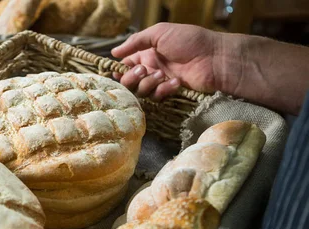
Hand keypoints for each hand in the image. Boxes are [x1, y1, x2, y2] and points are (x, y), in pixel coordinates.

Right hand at [111, 23, 228, 100]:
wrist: (214, 57)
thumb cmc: (189, 40)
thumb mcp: (159, 33)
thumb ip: (135, 41)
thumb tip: (113, 52)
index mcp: (146, 53)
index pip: (124, 66)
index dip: (119, 70)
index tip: (116, 72)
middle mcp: (151, 68)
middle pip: (128, 82)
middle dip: (131, 78)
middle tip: (143, 70)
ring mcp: (160, 82)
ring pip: (141, 91)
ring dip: (148, 83)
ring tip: (162, 74)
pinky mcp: (169, 94)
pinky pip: (157, 97)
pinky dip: (164, 90)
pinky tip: (176, 82)